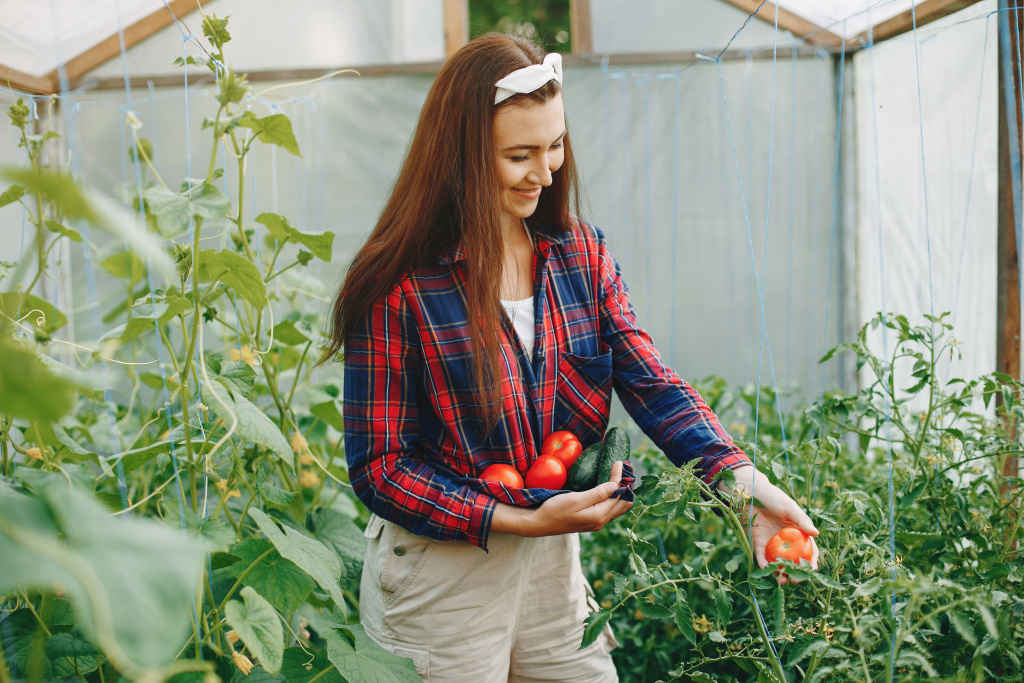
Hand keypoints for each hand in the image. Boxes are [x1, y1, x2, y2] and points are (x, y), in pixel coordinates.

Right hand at [490, 461, 632, 536]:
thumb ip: (597, 494)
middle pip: (622, 503)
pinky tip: (612, 492)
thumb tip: (616, 485)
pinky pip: (609, 511)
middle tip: (626, 470)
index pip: (617, 494)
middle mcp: (601, 522)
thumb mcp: (576, 499)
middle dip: (626, 487)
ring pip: (617, 509)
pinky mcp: (591, 521)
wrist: (540, 523)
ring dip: (622, 494)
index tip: (619, 462)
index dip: (620, 478)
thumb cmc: (555, 509)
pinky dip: (614, 500)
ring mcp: (596, 523)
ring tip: (622, 479)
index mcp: (599, 515)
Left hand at [719, 465, 818, 583]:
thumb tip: (817, 534)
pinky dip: (763, 563)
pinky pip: (761, 556)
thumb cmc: (773, 497)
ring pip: (778, 562)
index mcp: (798, 532)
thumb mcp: (790, 508)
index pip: (808, 550)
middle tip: (795, 580)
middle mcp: (786, 541)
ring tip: (781, 580)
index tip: (811, 570)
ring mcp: (772, 543)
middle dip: (795, 572)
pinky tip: (765, 567)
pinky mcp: (758, 543)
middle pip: (793, 560)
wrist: (749, 493)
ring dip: (780, 572)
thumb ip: (802, 520)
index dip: (811, 561)